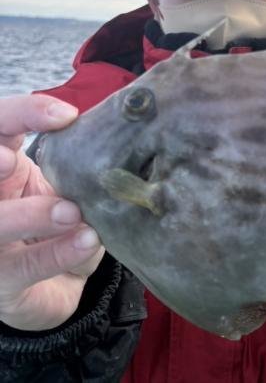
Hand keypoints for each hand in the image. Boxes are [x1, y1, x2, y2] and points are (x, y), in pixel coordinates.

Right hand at [0, 95, 103, 330]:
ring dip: (30, 215)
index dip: (20, 114)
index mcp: (4, 167)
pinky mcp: (3, 283)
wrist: (58, 284)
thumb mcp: (68, 186)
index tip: (65, 116)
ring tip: (71, 212)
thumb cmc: (61, 222)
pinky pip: (24, 267)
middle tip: (15, 161)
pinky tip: (86, 241)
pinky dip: (57, 252)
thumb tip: (121, 136)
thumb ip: (78, 164)